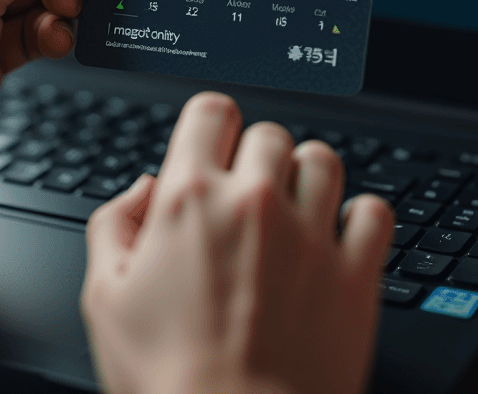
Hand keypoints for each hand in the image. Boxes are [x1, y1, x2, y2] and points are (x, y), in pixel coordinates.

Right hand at [82, 92, 394, 393]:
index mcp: (190, 198)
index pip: (212, 111)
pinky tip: (340, 238)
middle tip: (250, 198)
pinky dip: (360, 218)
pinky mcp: (354, 274)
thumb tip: (144, 187)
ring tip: (297, 211)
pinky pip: (373, 211)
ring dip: (308, 178)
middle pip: (271, 134)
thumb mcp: (104, 300)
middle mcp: (253, 203)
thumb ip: (113, 225)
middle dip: (258, 158)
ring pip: (323, 160)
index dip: (212, 125)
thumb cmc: (167, 381)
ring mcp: (310, 235)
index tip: (216, 146)